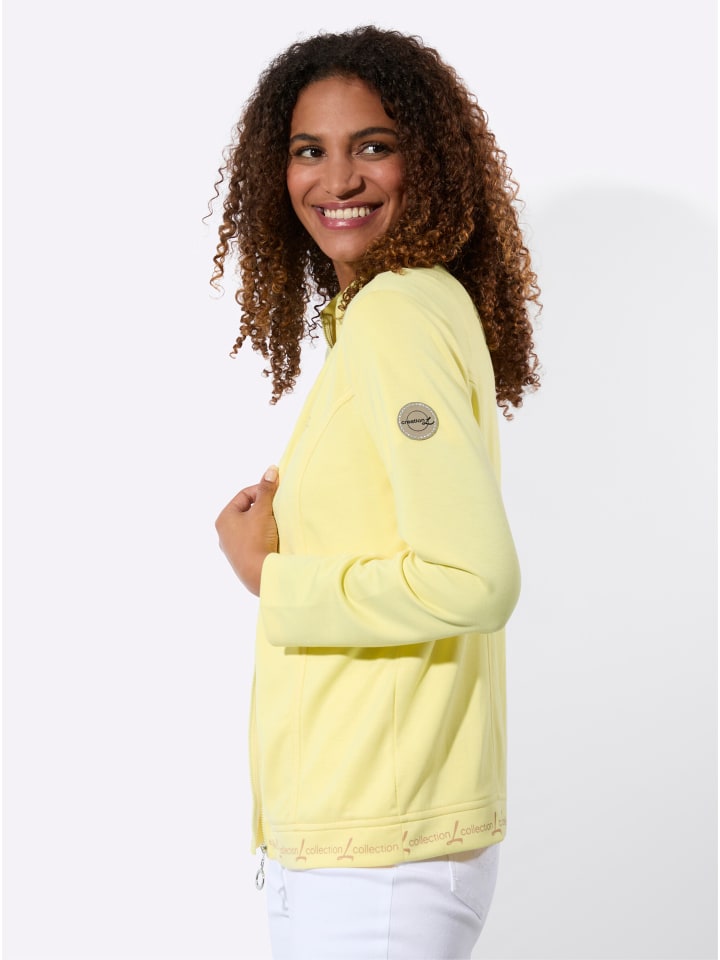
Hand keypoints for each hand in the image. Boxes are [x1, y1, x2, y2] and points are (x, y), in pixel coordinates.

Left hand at [215, 465, 278, 595]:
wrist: (259, 573)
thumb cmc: (256, 539)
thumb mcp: (263, 511)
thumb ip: (267, 490)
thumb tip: (271, 469)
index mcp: (224, 518)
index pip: (245, 495)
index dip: (262, 491)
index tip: (277, 493)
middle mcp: (223, 533)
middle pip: (247, 511)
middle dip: (263, 508)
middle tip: (277, 509)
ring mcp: (231, 548)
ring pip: (250, 527)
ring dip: (264, 523)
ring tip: (277, 524)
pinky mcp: (241, 559)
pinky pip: (253, 541)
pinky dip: (263, 537)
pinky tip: (273, 539)